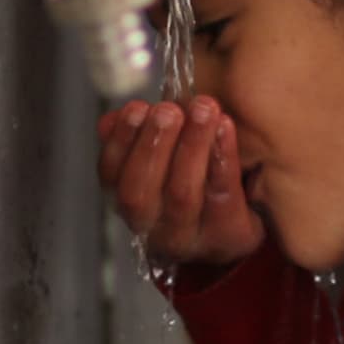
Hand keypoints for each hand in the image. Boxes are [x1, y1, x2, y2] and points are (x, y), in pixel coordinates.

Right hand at [98, 96, 265, 272]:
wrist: (234, 234)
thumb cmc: (191, 187)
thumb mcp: (159, 164)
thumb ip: (134, 141)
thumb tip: (109, 121)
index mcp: (128, 202)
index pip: (111, 174)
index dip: (121, 140)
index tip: (137, 108)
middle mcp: (151, 225)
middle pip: (139, 191)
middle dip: (152, 144)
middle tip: (168, 110)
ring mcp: (188, 235)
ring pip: (182, 193)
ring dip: (191, 145)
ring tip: (202, 109)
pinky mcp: (225, 232)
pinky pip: (221, 193)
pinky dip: (222, 156)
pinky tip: (225, 125)